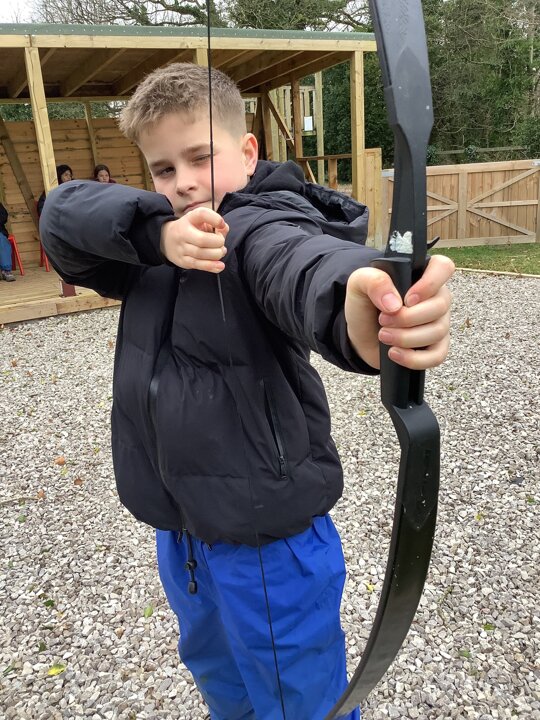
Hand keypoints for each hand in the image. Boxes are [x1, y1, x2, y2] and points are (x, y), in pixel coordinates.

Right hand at [160, 207, 228, 272]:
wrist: (166, 239)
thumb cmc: (190, 229)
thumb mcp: (201, 221)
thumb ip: (215, 223)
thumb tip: (224, 229)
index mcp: (190, 218)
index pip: (201, 214)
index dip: (215, 219)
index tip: (221, 224)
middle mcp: (183, 232)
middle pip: (202, 239)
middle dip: (218, 243)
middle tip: (221, 243)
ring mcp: (182, 248)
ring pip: (201, 254)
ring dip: (216, 254)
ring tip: (220, 252)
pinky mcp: (183, 261)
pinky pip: (198, 265)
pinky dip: (211, 266)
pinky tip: (220, 266)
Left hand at [345, 254, 454, 369]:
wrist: (359, 335)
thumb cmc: (364, 305)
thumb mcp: (358, 285)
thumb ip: (373, 281)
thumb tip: (394, 303)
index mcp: (421, 275)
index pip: (443, 267)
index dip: (430, 283)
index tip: (408, 299)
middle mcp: (435, 297)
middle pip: (440, 306)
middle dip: (408, 317)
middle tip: (383, 320)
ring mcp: (438, 323)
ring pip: (437, 331)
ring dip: (406, 337)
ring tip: (383, 336)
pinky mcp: (434, 347)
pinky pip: (437, 356)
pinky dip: (414, 358)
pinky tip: (395, 353)